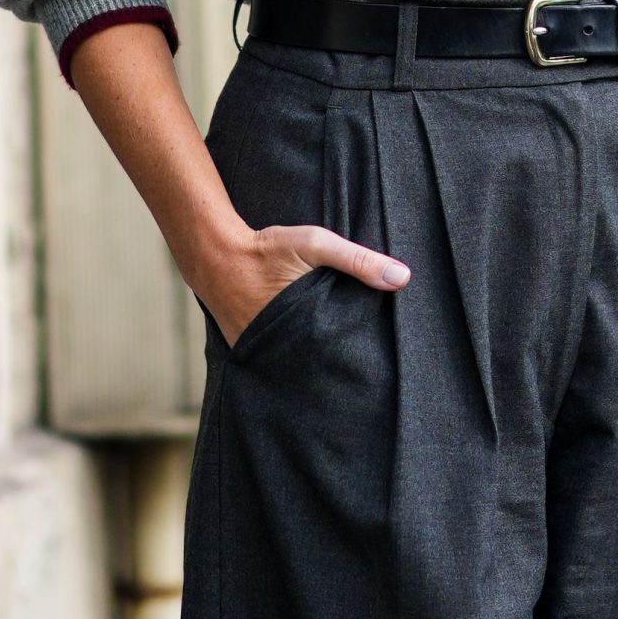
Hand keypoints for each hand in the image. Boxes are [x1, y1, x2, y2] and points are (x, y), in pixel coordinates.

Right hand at [194, 220, 410, 348]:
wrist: (215, 255)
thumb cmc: (268, 249)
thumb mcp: (315, 245)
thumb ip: (357, 259)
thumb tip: (402, 277)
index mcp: (305, 328)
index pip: (341, 356)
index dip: (358, 359)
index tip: (376, 363)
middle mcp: (282, 349)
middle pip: (320, 366)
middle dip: (338, 368)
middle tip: (362, 374)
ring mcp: (262, 354)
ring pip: (298, 366)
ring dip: (314, 364)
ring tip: (336, 369)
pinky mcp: (249, 352)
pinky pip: (277, 359)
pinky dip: (290, 355)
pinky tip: (304, 352)